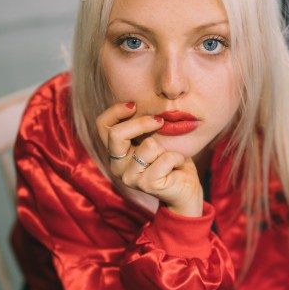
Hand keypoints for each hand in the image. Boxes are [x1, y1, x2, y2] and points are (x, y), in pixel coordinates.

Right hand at [97, 102, 203, 216]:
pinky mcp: (147, 185)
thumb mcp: (154, 136)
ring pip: (148, 145)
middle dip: (142, 123)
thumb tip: (139, 101)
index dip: (116, 111)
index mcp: (115, 152)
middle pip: (116, 134)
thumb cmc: (170, 159)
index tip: (134, 105)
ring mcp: (130, 177)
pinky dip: (177, 158)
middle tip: (160, 121)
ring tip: (169, 156)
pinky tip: (177, 166)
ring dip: (167, 147)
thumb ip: (143, 125)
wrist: (185, 188)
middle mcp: (117, 166)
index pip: (102, 125)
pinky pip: (165, 158)